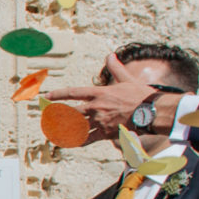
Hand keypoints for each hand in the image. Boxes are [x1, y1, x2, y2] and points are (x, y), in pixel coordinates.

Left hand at [45, 52, 175, 141]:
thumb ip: (116, 68)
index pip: (74, 92)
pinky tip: (71, 143)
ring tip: (53, 132)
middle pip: (71, 112)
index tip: (47, 96)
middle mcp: (96, 107)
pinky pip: (88, 138)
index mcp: (99, 93)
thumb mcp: (127, 79)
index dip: (59, 94)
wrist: (151, 112)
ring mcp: (99, 120)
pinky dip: (78, 141)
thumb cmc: (141, 95)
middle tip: (47, 117)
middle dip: (58, 115)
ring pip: (76, 126)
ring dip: (64, 130)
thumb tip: (110, 55)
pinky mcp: (106, 133)